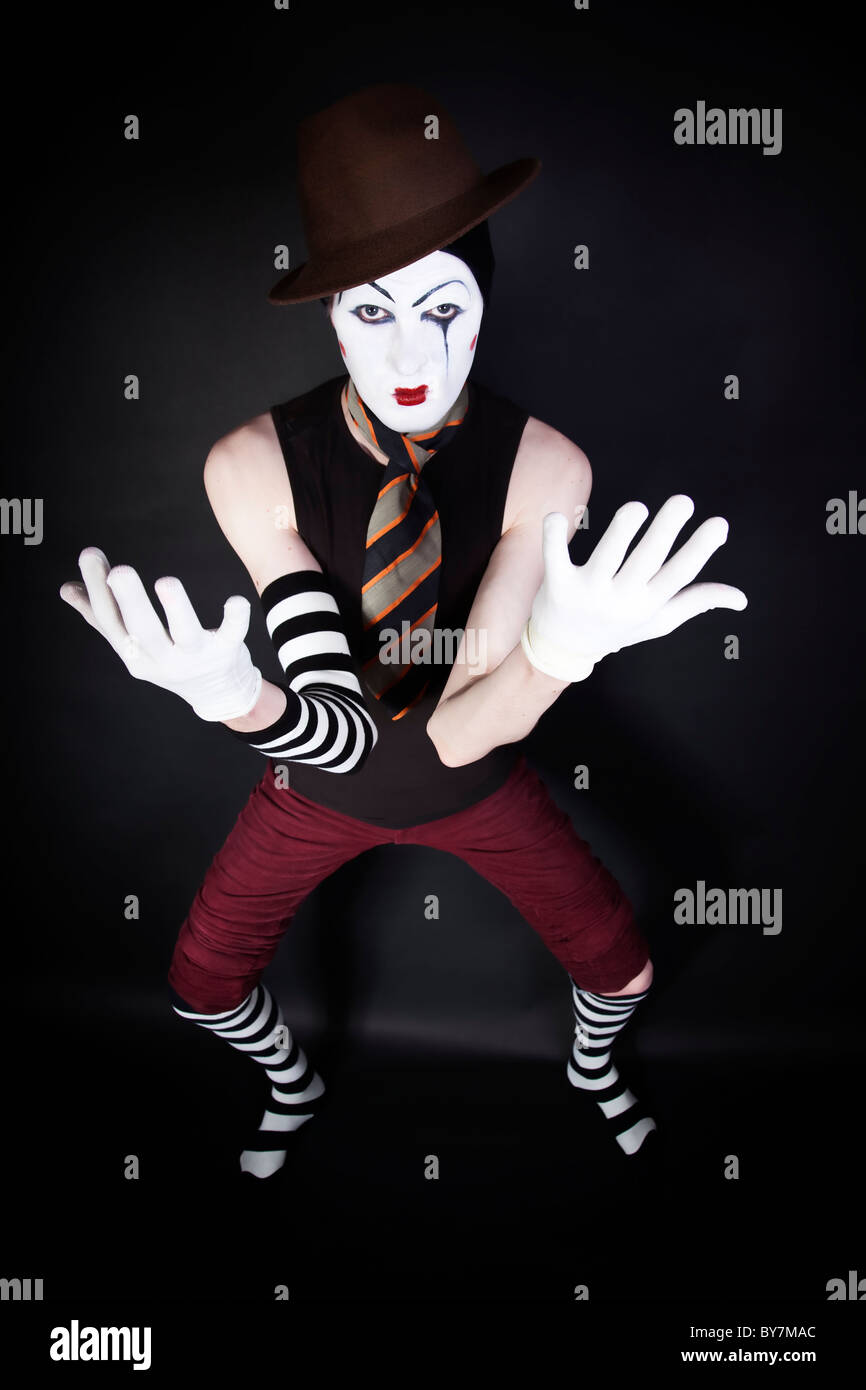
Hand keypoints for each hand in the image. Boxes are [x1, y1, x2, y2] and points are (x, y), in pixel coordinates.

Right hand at [59, 547, 262, 720]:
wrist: (216, 694)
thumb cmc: (168, 658)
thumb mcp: (133, 645)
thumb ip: (102, 616)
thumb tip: (66, 589)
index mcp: (133, 653)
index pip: (110, 621)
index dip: (97, 590)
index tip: (90, 555)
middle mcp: (162, 659)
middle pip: (142, 631)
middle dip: (130, 601)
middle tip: (120, 571)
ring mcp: (195, 658)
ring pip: (184, 635)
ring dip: (177, 609)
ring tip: (166, 582)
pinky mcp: (225, 652)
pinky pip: (231, 636)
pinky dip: (235, 620)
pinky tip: (236, 601)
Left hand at [523, 495, 747, 681]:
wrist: (563, 651)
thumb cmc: (617, 628)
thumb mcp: (659, 620)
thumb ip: (696, 602)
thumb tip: (741, 597)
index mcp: (649, 604)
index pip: (680, 575)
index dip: (700, 549)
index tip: (719, 524)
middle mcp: (621, 599)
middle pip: (647, 561)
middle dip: (665, 532)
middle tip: (683, 501)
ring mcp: (589, 593)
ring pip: (607, 558)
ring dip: (621, 532)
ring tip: (636, 508)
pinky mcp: (558, 586)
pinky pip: (555, 558)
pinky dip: (554, 537)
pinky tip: (557, 516)